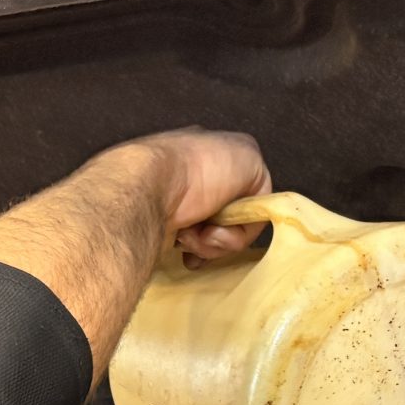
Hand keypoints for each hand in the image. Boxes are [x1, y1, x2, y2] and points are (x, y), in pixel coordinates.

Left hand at [105, 129, 269, 258]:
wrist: (143, 192)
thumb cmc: (195, 170)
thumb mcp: (249, 158)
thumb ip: (261, 178)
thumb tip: (248, 206)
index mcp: (217, 154)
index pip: (250, 193)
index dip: (248, 212)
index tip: (238, 219)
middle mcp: (198, 177)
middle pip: (232, 219)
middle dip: (226, 232)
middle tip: (209, 231)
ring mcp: (180, 202)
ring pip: (214, 237)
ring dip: (208, 243)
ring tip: (189, 234)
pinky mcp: (164, 226)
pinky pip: (193, 248)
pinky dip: (193, 251)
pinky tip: (180, 245)